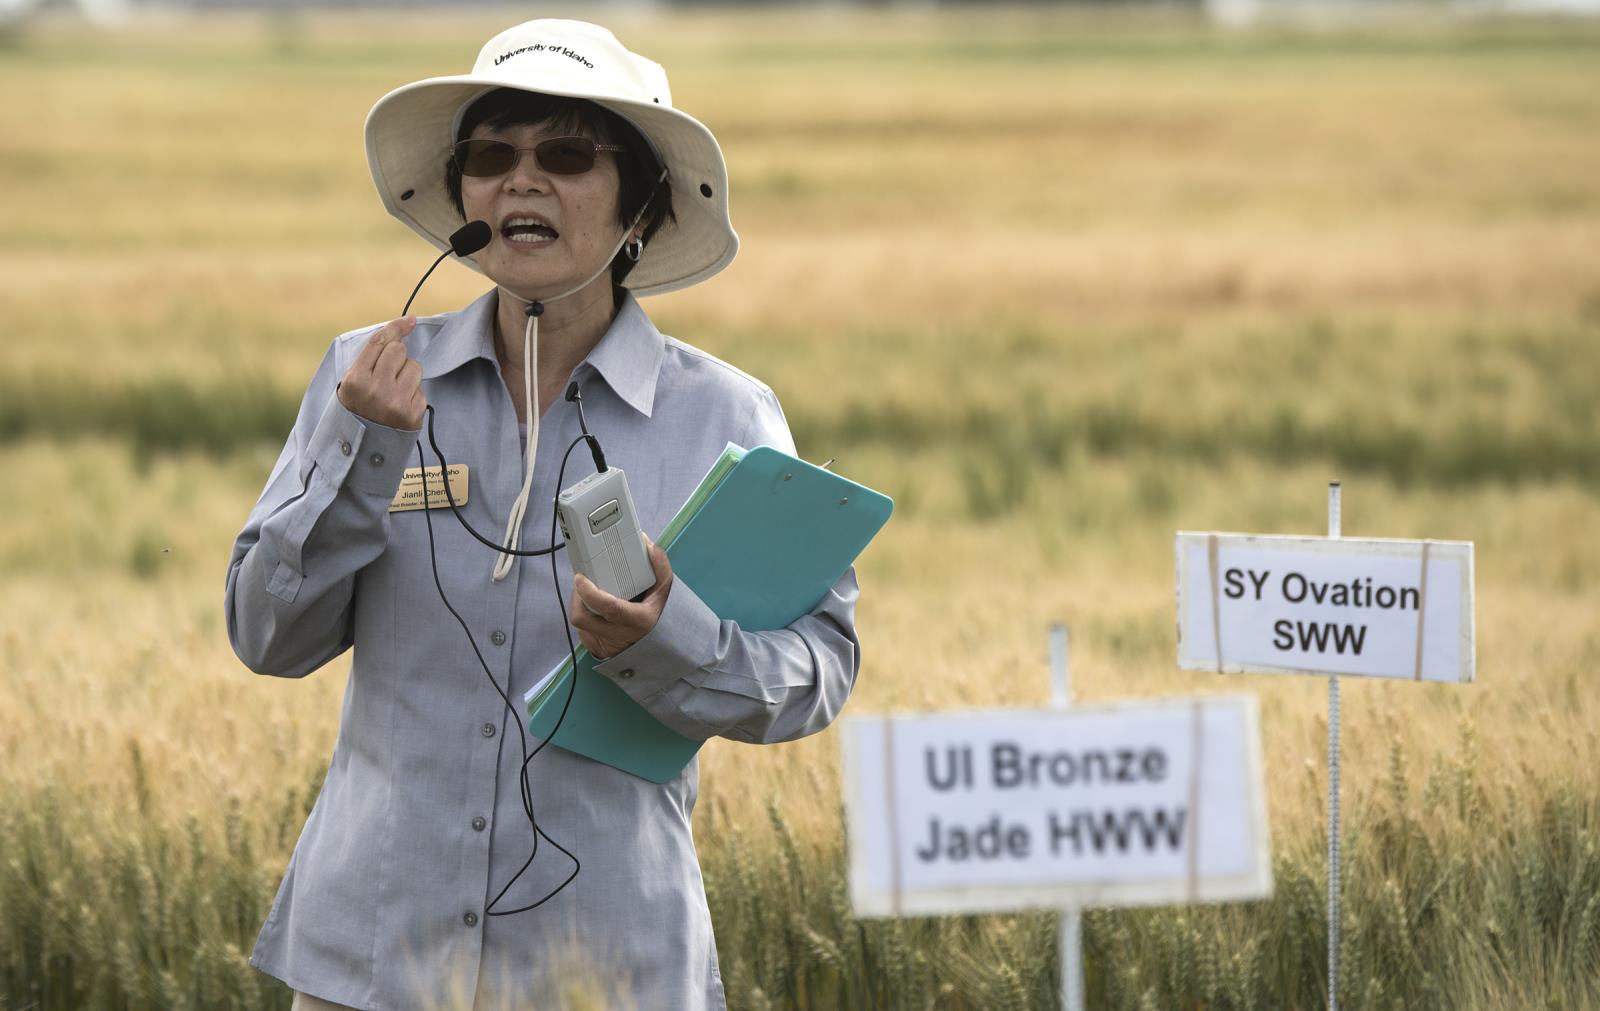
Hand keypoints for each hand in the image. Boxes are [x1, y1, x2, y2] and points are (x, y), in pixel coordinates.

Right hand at [337, 316, 425, 430]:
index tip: (410, 320)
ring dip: (407, 374)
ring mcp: (396, 402)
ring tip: (394, 391)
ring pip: (414, 366)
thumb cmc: (358, 407)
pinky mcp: (413, 413)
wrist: (363, 447)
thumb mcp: (352, 382)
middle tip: (388, 373)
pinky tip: (400, 406)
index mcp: (356, 380)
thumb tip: (408, 322)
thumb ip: (371, 356)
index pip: (379, 342)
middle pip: (398, 350)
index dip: (396, 327)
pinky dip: (413, 394)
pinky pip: (421, 388)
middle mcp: (376, 390)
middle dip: (397, 356)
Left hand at [569, 535, 672, 659]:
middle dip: (577, 597)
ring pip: (580, 622)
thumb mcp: (663, 589)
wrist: (654, 644)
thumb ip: (659, 565)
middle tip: (582, 582)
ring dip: (579, 605)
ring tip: (587, 593)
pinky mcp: (597, 648)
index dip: (590, 593)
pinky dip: (585, 615)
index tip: (581, 578)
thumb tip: (645, 543)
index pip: (609, 608)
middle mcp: (620, 635)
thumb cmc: (655, 613)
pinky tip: (594, 609)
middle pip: (583, 617)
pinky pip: (582, 630)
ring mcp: (606, 644)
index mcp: (638, 619)